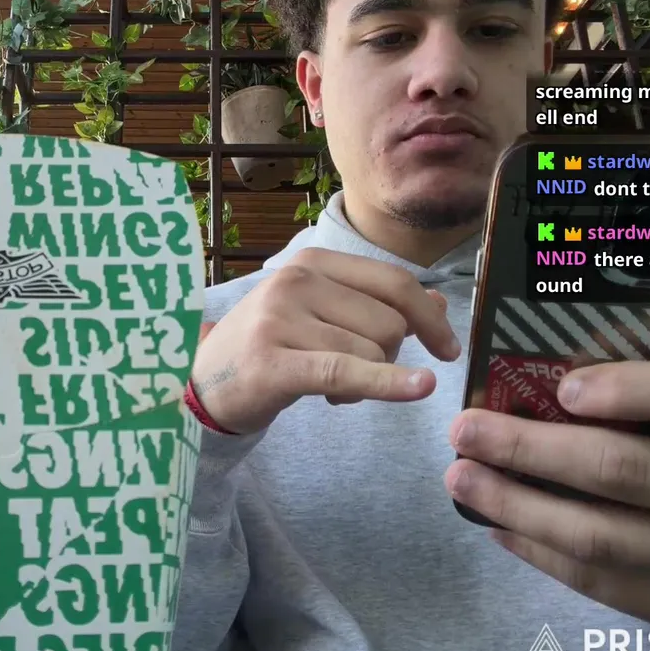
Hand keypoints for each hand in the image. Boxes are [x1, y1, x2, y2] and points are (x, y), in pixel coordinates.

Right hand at [190, 248, 460, 434]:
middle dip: (386, 358)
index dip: (429, 316)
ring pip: (371, 352)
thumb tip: (439, 304)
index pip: (393, 282)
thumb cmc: (269, 347)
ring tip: (327, 387)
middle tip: (351, 375)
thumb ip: (376, 305)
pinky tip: (417, 389)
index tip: (447, 349)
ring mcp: (281, 319)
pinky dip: (387, 383)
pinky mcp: (274, 362)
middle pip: (388, 323)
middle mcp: (296, 281)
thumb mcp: (320, 315)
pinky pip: (348, 371)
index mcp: (311, 261)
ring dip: (365, 382)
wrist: (202, 382)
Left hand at [446, 359, 649, 632]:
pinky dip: (543, 553)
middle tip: (465, 429)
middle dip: (531, 448)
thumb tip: (549, 380)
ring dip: (517, 505)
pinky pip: (607, 586)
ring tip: (462, 478)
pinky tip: (502, 525)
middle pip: (631, 471)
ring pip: (605, 538)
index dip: (634, 388)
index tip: (562, 387)